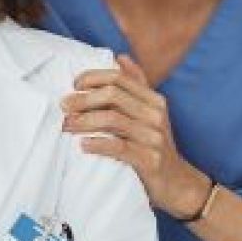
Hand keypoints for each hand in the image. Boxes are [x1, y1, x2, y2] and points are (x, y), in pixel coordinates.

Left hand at [62, 54, 210, 218]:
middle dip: (84, 99)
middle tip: (64, 106)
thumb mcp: (150, 113)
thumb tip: (121, 57)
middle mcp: (155, 115)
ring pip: (113, 120)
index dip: (93, 78)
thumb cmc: (155, 145)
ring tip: (67, 125)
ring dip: (84, 121)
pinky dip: (98, 144)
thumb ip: (137, 85)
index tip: (74, 85)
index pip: (119, 79)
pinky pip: (119, 148)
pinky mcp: (149, 160)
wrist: (178, 183)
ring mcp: (154, 137)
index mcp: (154, 100)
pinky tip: (83, 145)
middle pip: (113, 96)